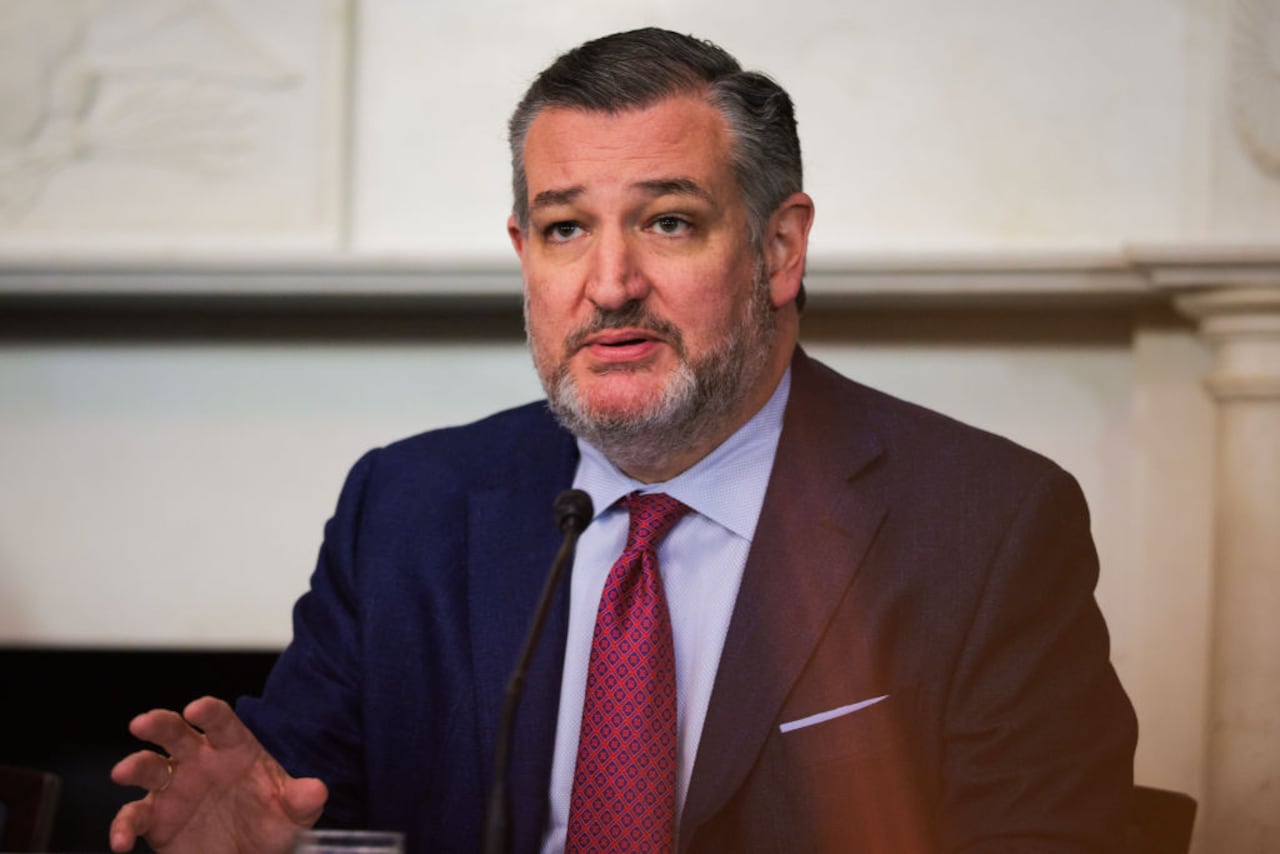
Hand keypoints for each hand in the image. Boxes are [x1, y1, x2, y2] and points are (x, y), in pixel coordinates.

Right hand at [109, 696, 327, 852]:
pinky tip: (121, 842)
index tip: (198, 709)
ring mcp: (174, 789)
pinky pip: (134, 817)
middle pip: (176, 733)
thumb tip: (317, 791)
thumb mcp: (295, 813)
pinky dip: (123, 827)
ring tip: (123, 772)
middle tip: (143, 722)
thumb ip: (304, 800)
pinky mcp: (156, 819)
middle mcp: (199, 761)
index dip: (210, 712)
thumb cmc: (273, 822)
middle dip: (159, 723)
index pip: (221, 722)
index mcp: (234, 749)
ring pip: (148, 768)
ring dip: (135, 766)